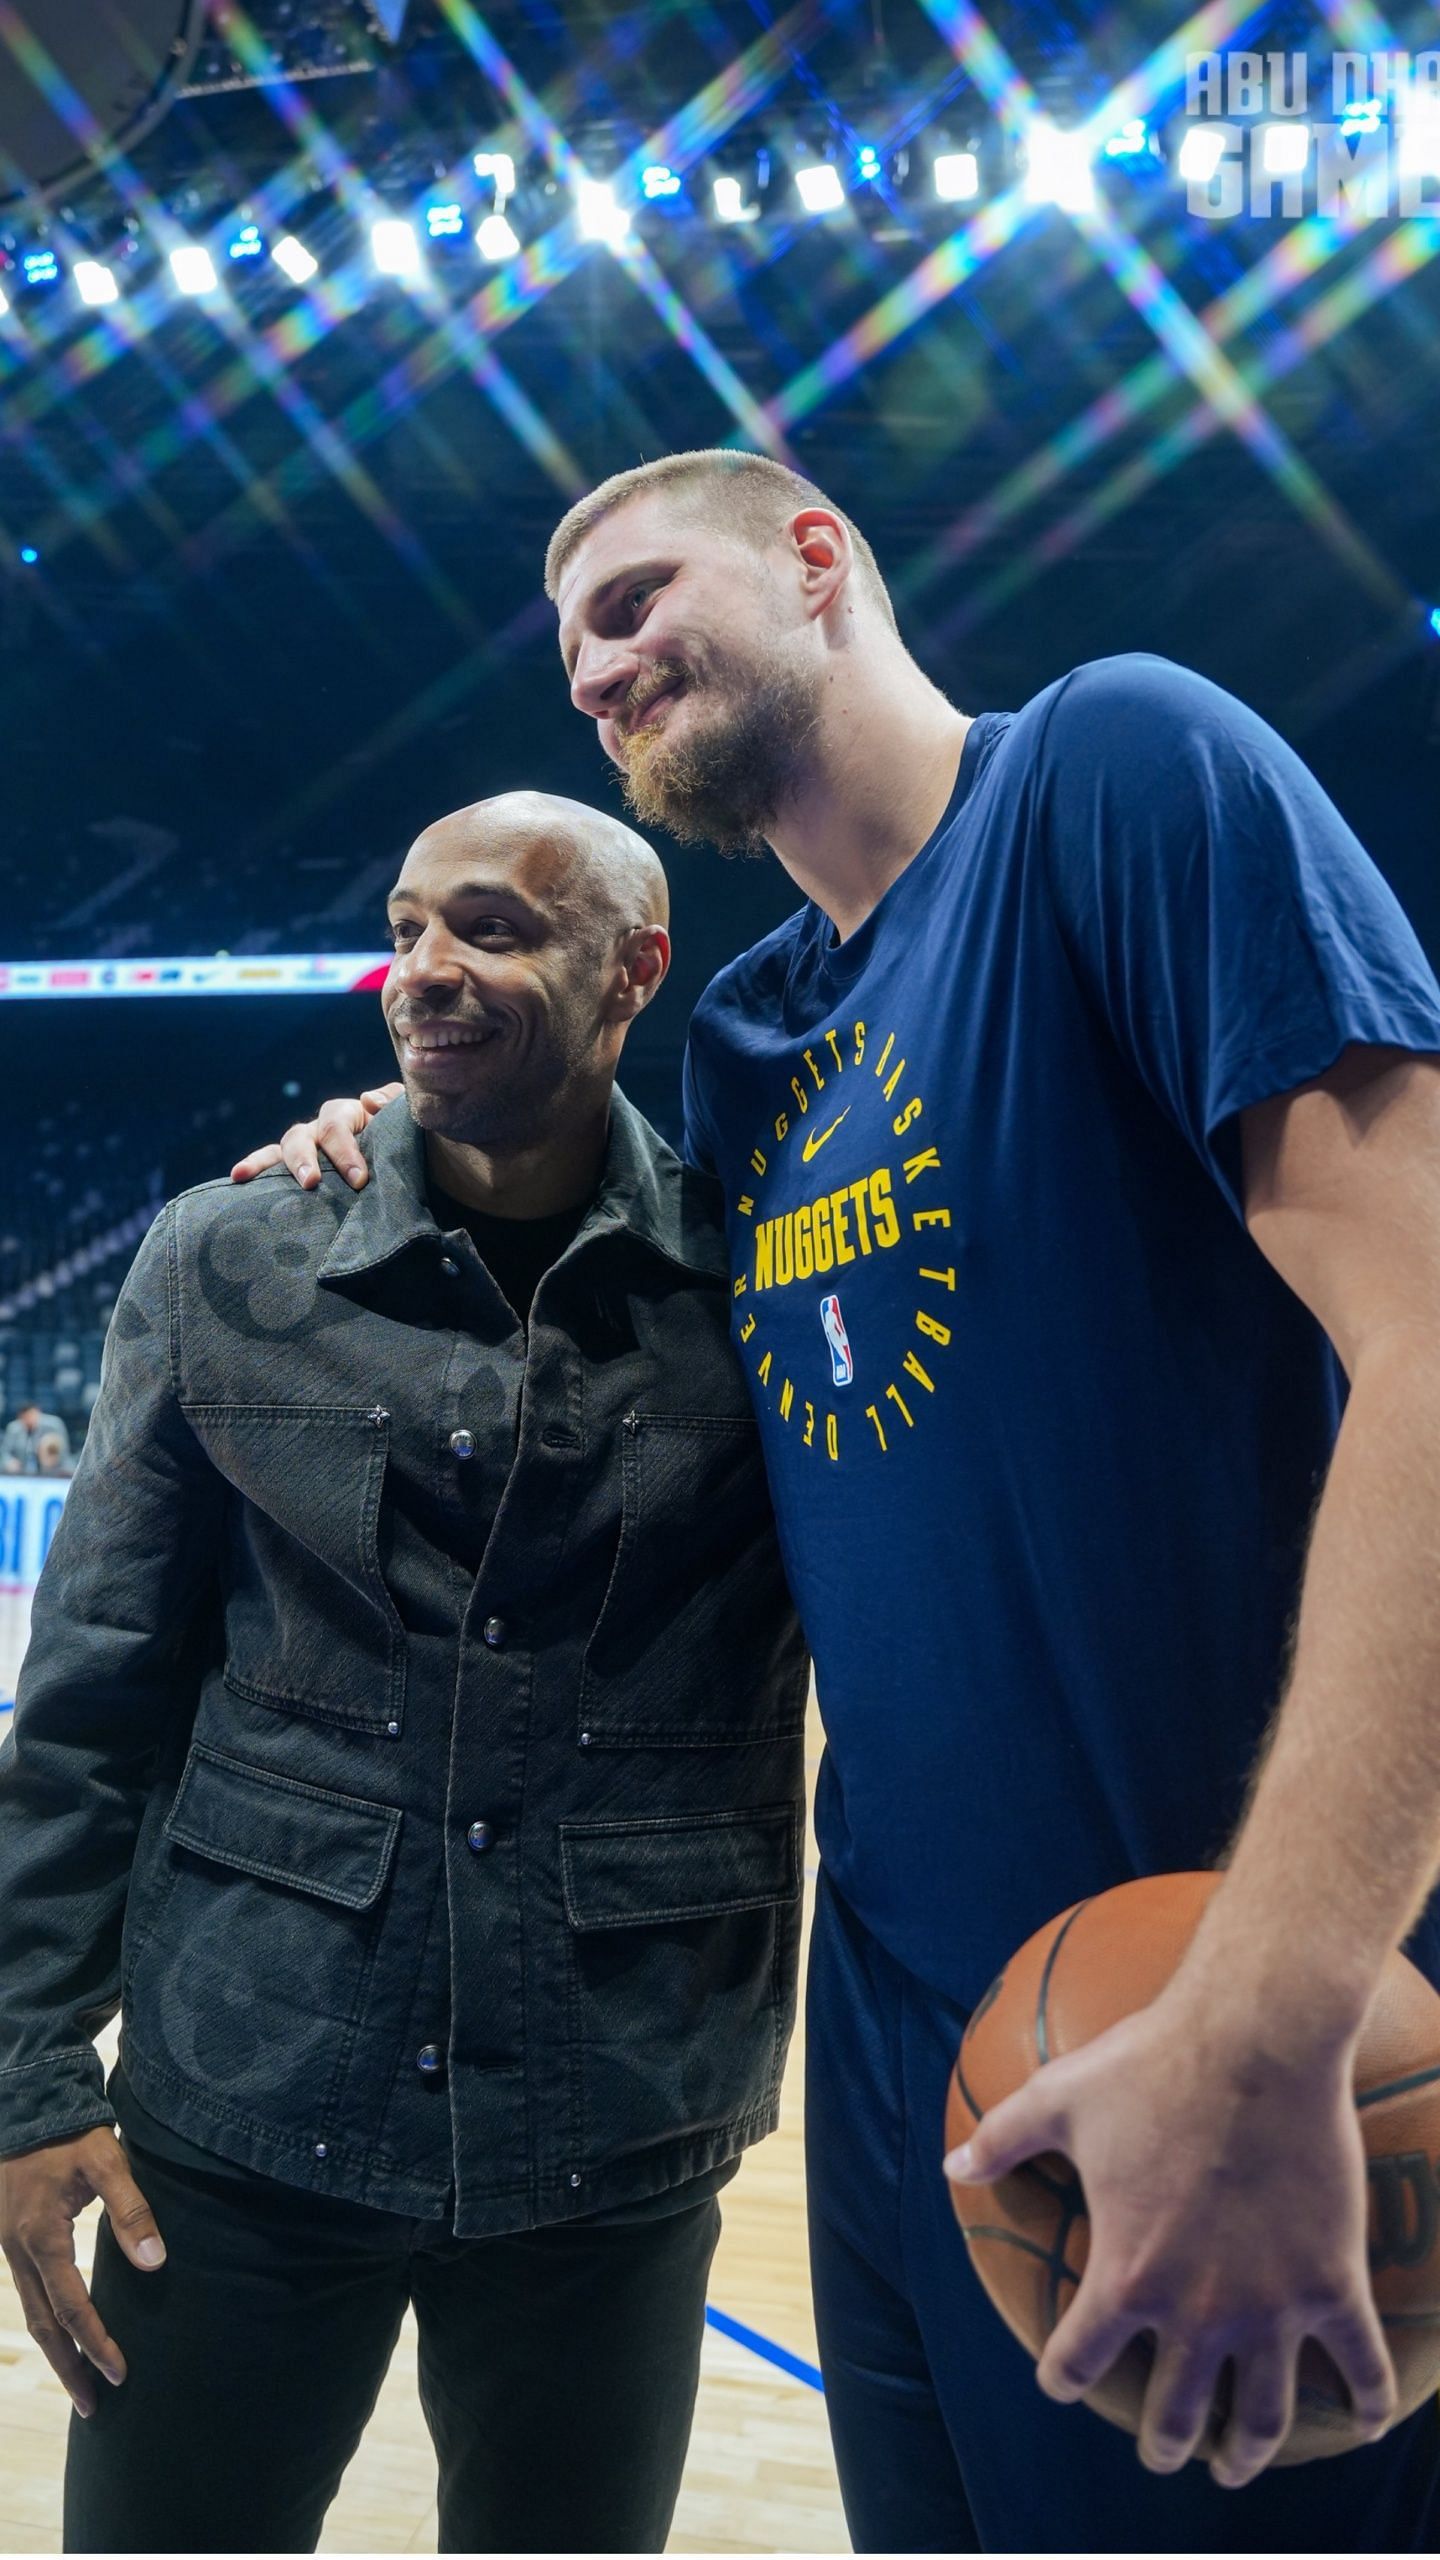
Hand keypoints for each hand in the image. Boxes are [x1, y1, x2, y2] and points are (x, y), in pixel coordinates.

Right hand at [0, 2128, 166, 2417]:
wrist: (25, 2103)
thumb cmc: (68, 2131)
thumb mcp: (105, 2160)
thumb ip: (131, 2209)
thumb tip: (155, 2261)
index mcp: (41, 2237)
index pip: (73, 2308)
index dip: (96, 2343)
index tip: (120, 2372)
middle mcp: (19, 2251)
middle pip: (44, 2326)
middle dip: (69, 2368)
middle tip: (93, 2408)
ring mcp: (10, 2247)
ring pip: (33, 2313)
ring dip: (56, 2352)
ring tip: (79, 2384)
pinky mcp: (12, 2240)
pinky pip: (29, 2293)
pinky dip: (46, 2322)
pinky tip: (62, 2335)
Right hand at [228, 1083, 401, 1190]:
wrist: (416, 1168)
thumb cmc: (412, 1144)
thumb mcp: (410, 1123)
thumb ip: (395, 1105)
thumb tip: (368, 1099)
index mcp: (351, 1113)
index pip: (337, 1125)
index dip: (344, 1151)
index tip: (358, 1179)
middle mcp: (323, 1129)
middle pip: (302, 1135)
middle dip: (304, 1159)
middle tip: (311, 1182)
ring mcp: (310, 1148)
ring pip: (283, 1147)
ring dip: (267, 1162)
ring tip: (247, 1177)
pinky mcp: (301, 1168)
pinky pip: (272, 1164)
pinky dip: (254, 1167)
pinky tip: (236, 1178)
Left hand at [945, 1990, 1395, 2488]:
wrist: (1256, 2039)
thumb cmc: (1150, 2063)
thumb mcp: (1058, 2097)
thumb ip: (1001, 2139)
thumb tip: (952, 2166)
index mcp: (1125, 2275)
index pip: (1079, 2360)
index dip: (1063, 2379)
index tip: (1064, 2383)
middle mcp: (1197, 2310)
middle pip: (1175, 2412)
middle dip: (1165, 2445)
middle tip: (1166, 2454)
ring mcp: (1271, 2305)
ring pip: (1260, 2413)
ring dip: (1245, 2451)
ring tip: (1236, 2463)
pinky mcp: (1333, 2283)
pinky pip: (1361, 2365)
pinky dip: (1364, 2405)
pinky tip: (1363, 2424)